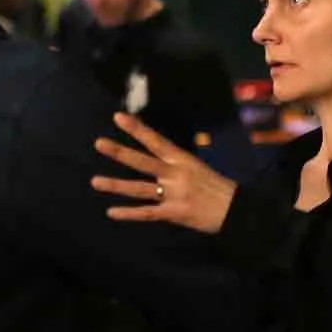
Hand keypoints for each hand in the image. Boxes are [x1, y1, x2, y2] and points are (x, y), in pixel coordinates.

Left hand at [93, 112, 237, 233]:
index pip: (155, 140)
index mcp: (182, 160)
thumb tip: (158, 158)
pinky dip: (129, 214)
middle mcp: (175, 174)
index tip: (118, 117)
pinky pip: (147, 213)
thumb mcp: (198, 169)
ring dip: (116, 185)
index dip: (137, 129)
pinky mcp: (174, 214)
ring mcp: (173, 195)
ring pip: (139, 189)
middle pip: (143, 162)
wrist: (236, 210)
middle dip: (120, 152)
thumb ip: (176, 165)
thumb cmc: (218, 188)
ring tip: (95, 181)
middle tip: (99, 143)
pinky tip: (111, 212)